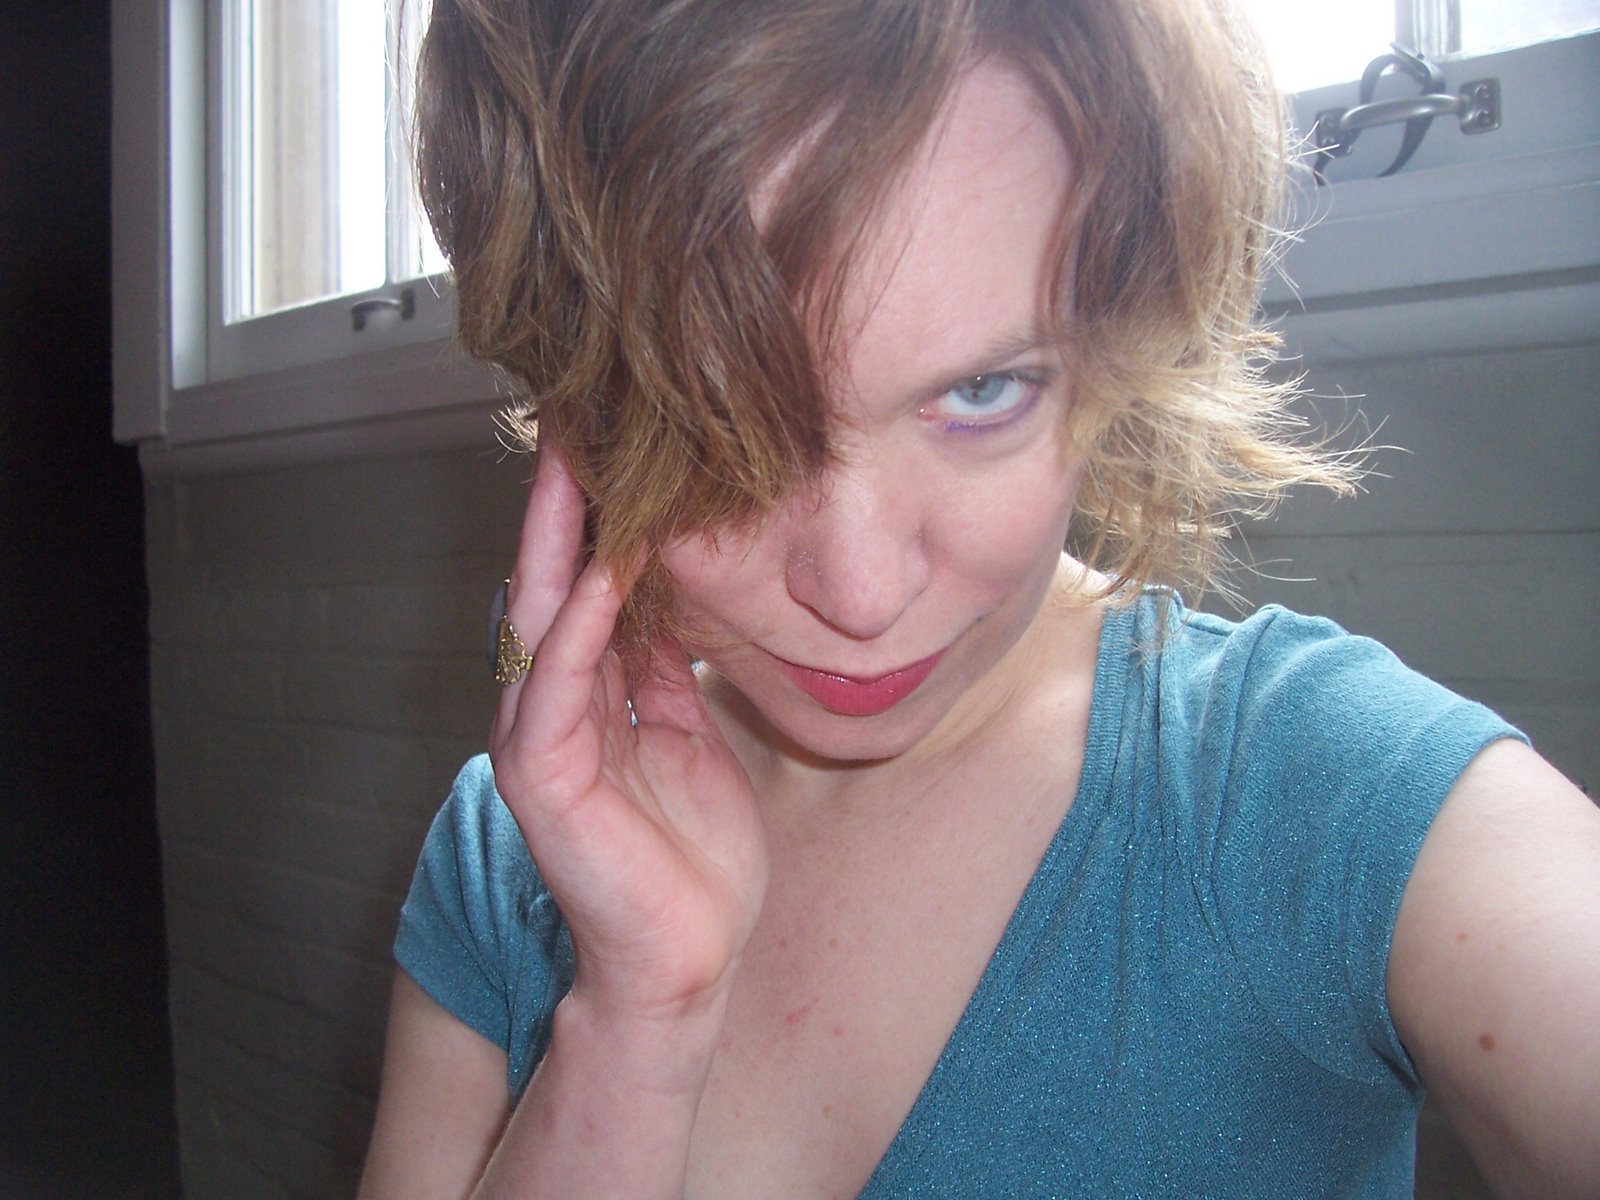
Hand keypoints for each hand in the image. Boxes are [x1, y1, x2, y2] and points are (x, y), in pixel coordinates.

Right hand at [489, 447, 768, 1046]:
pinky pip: (558, 686)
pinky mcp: (543, 780)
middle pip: (550, 579)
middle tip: (577, 413)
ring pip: (540, 617)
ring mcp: (539, 739)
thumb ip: (664, 663)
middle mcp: (552, 704)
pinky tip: (600, 569)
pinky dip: (577, 626)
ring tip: (576, 460)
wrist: (687, 956)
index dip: (596, 511)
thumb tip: (665, 587)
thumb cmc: (690, 853)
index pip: (583, 579)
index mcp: (587, 692)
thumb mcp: (686, 731)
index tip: (618, 435)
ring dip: (558, 539)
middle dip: (562, 499)